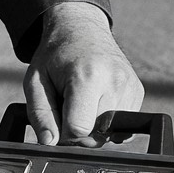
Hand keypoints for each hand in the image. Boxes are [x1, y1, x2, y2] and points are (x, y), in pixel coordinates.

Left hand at [22, 1, 146, 145]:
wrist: (82, 29)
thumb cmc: (56, 56)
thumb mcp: (35, 81)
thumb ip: (40, 114)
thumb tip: (49, 143)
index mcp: (87, 77)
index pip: (79, 129)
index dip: (64, 131)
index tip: (59, 115)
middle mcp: (114, 82)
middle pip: (96, 135)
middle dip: (79, 129)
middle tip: (69, 105)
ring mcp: (130, 87)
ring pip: (110, 134)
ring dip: (94, 126)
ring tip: (83, 101)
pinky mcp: (138, 92)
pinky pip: (122, 126)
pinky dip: (107, 122)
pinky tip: (97, 101)